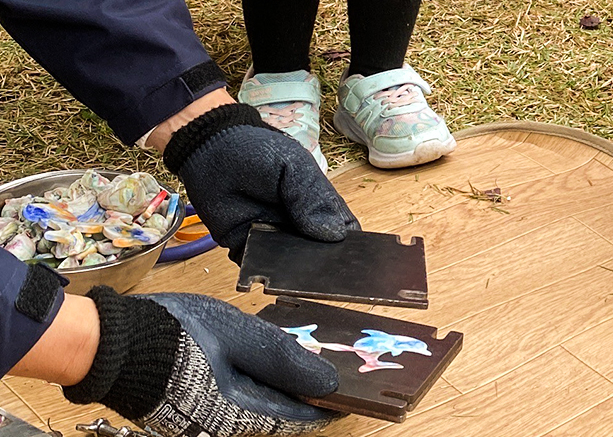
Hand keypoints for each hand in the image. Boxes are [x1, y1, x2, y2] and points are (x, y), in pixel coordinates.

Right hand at [65, 287, 339, 436]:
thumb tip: (329, 382)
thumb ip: (286, 361)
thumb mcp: (242, 337)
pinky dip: (255, 387)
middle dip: (304, 397)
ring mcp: (202, 421)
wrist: (112, 342)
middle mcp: (222, 427)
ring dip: (280, 391)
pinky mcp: (189, 409)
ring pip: (256, 410)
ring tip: (302, 366)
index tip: (350, 398)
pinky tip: (263, 365)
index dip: (326, 408)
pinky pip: (234, 402)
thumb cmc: (178, 335)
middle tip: (330, 376)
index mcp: (238, 415)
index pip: (296, 420)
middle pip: (276, 416)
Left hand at [164, 103, 359, 261]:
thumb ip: (313, 198)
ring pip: (289, 265)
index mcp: (318, 205)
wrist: (209, 149)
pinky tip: (268, 274)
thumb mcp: (295, 166)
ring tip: (299, 277)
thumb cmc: (258, 151)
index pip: (343, 230)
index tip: (354, 261)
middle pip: (319, 253)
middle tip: (326, 276)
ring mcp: (271, 239)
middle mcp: (298, 225)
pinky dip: (262, 273)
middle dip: (323, 266)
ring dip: (294, 273)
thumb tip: (336, 235)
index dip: (351, 246)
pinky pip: (257, 267)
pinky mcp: (244, 248)